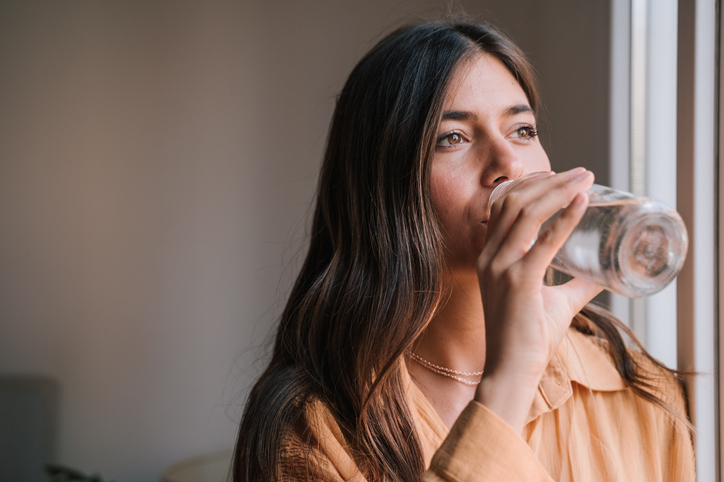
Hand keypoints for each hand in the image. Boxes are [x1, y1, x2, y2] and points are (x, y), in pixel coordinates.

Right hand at [474, 168, 602, 431]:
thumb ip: (575, 284)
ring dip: (558, 189)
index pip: (503, 205)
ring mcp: (501, 267)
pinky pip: (544, 240)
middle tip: (581, 171)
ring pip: (526, 212)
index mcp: (490, 256)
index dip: (529, 183)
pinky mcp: (518, 281)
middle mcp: (490, 255)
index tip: (557, 174)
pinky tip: (583, 202)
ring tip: (585, 178)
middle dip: (549, 180)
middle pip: (514, 200)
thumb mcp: (553, 301)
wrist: (511, 370)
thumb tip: (602, 274)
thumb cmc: (528, 338)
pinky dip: (565, 217)